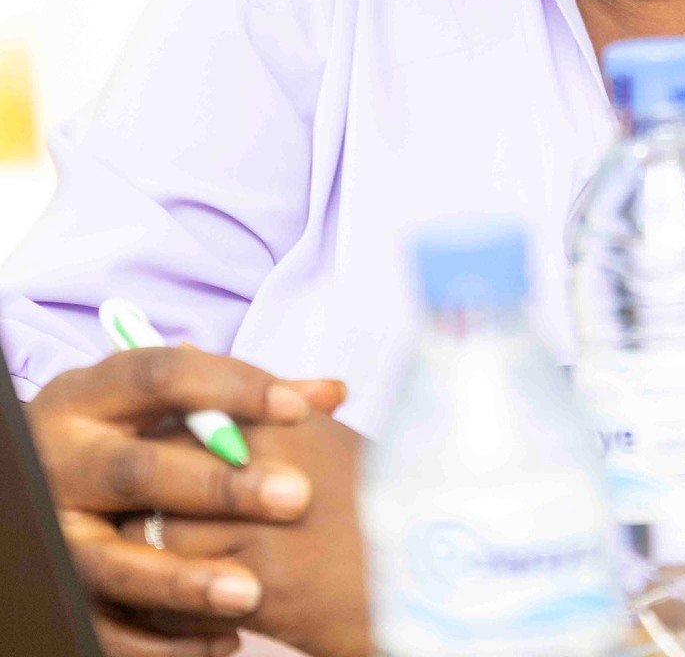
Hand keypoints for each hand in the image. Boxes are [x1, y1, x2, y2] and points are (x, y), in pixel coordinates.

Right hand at [27, 345, 344, 656]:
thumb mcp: (160, 403)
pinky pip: (106, 626)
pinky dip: (163, 643)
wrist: (30, 477)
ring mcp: (55, 531)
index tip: (297, 409)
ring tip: (251, 592)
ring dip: (185, 581)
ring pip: (114, 563)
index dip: (232, 388)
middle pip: (138, 471)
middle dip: (217, 488)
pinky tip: (223, 640)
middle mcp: (63, 461)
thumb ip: (240, 397)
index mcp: (90, 396)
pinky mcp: (60, 590)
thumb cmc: (127, 433)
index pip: (162, 377)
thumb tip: (331, 394)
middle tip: (297, 497)